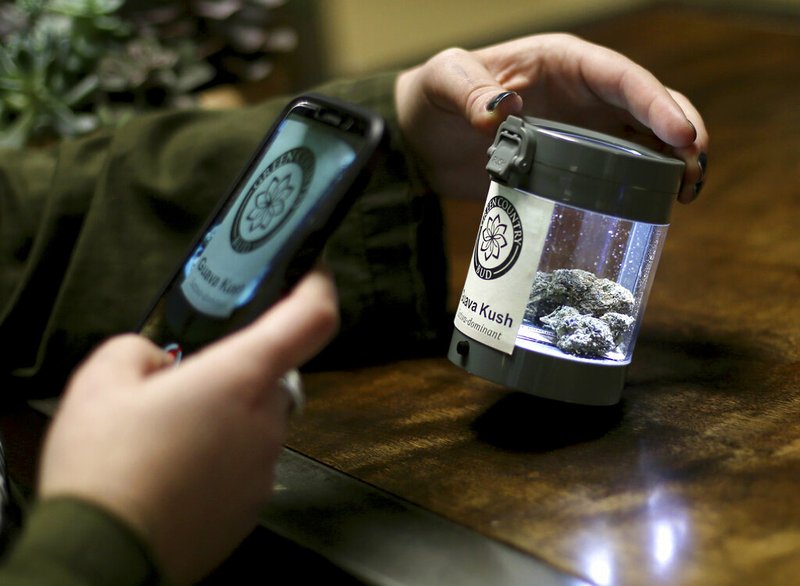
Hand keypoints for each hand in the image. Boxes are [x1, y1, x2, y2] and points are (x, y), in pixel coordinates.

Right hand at [37, 267, 338, 583]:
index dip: (318, 286)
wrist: (106, 557)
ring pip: (256, 420)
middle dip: (237, 370)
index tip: (312, 272)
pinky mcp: (253, 504)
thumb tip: (158, 361)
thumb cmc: (107, 470)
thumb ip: (140, 349)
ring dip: (225, 416)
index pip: (311, 318)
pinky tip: (175, 468)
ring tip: (167, 434)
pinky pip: (246, 462)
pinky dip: (221, 456)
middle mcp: (266, 420)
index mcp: (240, 377)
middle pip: (272, 374)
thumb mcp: (101, 380)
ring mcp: (264, 466)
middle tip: (187, 380)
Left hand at [396, 33, 707, 203]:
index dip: (656, 103)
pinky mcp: (571, 167)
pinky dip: (640, 188)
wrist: (422, 141)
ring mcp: (581, 132)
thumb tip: (503, 108)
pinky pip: (617, 173)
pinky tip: (653, 209)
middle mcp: (582, 96)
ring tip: (687, 195)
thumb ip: (468, 90)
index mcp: (563, 63)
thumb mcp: (443, 82)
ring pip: (643, 141)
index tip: (681, 136)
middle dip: (681, 134)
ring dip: (671, 163)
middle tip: (694, 173)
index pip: (620, 77)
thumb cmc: (434, 98)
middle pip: (648, 107)